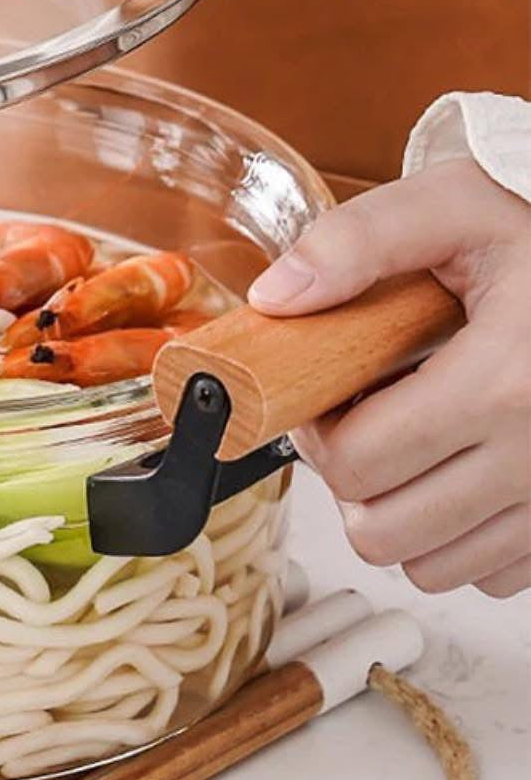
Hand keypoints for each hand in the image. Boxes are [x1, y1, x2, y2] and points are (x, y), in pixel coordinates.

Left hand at [249, 158, 530, 597]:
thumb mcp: (449, 206)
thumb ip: (355, 242)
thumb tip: (275, 296)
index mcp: (505, 381)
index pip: (357, 463)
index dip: (315, 431)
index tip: (324, 394)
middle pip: (383, 529)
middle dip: (348, 477)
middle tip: (357, 420)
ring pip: (433, 566)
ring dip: (399, 513)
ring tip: (408, 441)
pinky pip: (493, 573)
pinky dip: (459, 536)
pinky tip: (457, 467)